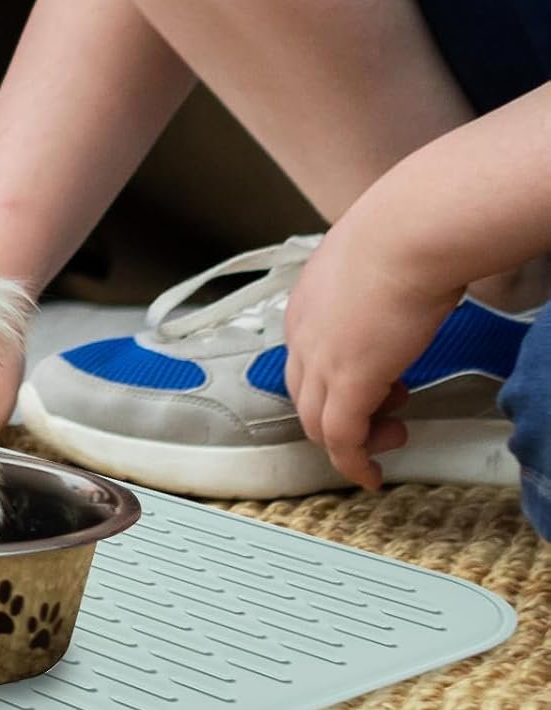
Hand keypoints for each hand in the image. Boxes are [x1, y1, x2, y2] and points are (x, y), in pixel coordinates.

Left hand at [284, 216, 461, 489]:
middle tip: (385, 414)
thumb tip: (399, 291)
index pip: (305, 360)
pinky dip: (352, 461)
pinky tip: (368, 474)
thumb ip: (371, 288)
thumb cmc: (402, 236)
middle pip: (305, 394)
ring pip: (318, 422)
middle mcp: (302, 335)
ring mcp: (320, 361)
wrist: (407, 235)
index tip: (375, 384)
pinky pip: (340, 438)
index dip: (336, 380)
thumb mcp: (373, 263)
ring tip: (393, 430)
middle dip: (342, 413)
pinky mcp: (347, 385)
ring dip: (353, 438)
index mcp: (306, 304)